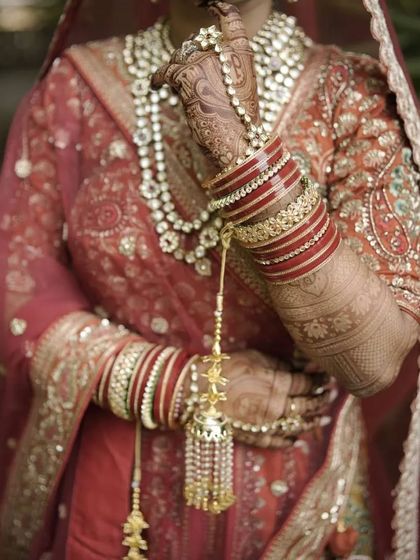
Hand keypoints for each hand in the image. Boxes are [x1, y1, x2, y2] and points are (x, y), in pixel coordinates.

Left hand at [152, 1, 259, 168]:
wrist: (237, 144)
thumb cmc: (240, 125)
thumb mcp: (241, 92)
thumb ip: (226, 71)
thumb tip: (198, 63)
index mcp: (244, 53)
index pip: (230, 19)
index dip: (217, 7)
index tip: (208, 2)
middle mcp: (225, 51)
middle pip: (197, 42)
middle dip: (188, 56)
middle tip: (185, 76)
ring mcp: (206, 60)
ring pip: (179, 56)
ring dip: (173, 70)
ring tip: (170, 85)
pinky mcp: (188, 75)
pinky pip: (166, 70)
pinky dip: (158, 78)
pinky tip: (155, 85)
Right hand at [195, 349, 330, 447]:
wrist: (198, 392)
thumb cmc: (225, 369)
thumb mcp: (255, 357)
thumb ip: (280, 364)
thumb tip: (300, 367)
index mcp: (278, 384)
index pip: (308, 384)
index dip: (320, 381)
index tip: (327, 379)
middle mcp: (277, 407)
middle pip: (307, 405)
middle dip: (321, 400)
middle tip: (330, 397)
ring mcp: (267, 425)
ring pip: (298, 426)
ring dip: (313, 422)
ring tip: (323, 419)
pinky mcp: (255, 437)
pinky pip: (278, 442)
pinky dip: (290, 440)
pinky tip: (296, 437)